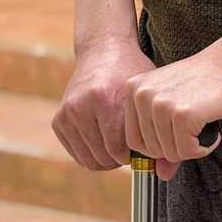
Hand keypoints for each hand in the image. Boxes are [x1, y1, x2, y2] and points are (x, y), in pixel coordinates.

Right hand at [52, 39, 154, 169]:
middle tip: (129, 148)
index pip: (119, 150)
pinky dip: (91, 153)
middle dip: (119, 159)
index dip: (133, 154)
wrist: (103, 50)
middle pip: (103, 157)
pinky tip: (103, 140)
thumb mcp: (143, 93)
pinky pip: (77, 153)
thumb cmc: (129, 72)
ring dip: (105, 159)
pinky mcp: (59, 121)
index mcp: (104, 99)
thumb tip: (162, 171)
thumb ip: (153, 128)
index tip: (140, 146)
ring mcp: (67, 114)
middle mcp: (81, 107)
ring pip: (89, 159)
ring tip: (118, 146)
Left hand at [125, 40, 221, 179]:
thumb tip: (161, 175)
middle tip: (195, 128)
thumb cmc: (204, 81)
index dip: (158, 146)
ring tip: (203, 125)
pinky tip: (212, 129)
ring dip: (192, 147)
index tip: (176, 134)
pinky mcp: (182, 114)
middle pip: (151, 150)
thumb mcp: (174, 105)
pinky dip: (204, 147)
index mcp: (134, 89)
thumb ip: (163, 139)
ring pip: (169, 153)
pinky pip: (188, 151)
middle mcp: (142, 95)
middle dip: (177, 147)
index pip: (134, 141)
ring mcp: (161, 104)